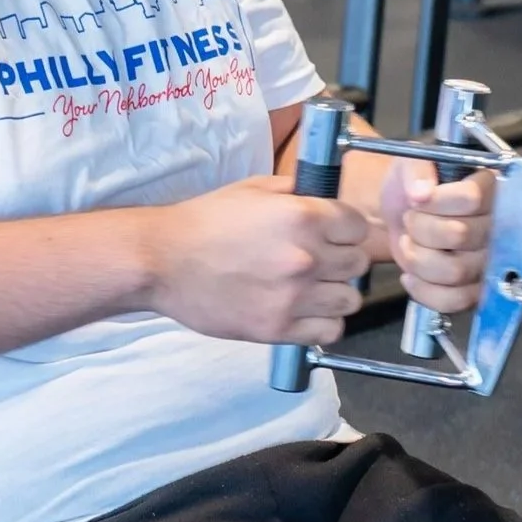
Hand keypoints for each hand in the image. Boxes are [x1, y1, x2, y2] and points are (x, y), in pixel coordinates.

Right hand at [148, 176, 369, 345]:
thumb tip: (327, 199)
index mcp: (302, 216)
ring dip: (335, 294)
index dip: (347, 230)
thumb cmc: (203, 222)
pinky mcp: (278, 329)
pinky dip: (322, 324)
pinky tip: (305, 313)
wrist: (161, 262)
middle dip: (343, 260)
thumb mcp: (253, 189)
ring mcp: (294, 297)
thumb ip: (297, 192)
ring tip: (313, 290)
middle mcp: (306, 257)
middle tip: (319, 262)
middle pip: (358, 264)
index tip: (333, 235)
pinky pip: (330, 332)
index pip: (359, 227)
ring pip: (349, 301)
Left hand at [381, 161, 496, 315]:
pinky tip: (411, 273)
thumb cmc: (415, 187)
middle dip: (421, 228)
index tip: (418, 198)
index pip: (472, 199)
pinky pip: (453, 300)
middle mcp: (496, 225)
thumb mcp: (412, 163)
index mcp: (488, 188)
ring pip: (455, 271)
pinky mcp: (473, 288)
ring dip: (419, 259)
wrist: (404, 213)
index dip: (437, 201)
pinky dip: (424, 290)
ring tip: (411, 244)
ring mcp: (486, 259)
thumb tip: (421, 191)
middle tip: (411, 219)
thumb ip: (417, 170)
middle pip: (460, 234)